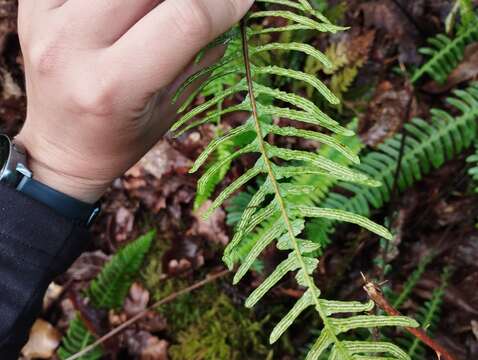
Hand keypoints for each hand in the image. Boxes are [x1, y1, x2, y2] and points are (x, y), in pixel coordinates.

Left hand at [15, 0, 252, 202]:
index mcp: (112, 87)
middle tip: (205, 7)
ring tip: (163, 15)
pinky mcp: (32, 4)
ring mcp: (44, 19)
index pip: (184, 20)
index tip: (245, 0)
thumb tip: (228, 10)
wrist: (59, 148)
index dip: (225, 3)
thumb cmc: (119, 139)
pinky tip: (130, 12)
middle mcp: (71, 47)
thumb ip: (198, 57)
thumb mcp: (169, 110)